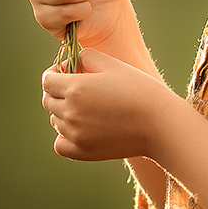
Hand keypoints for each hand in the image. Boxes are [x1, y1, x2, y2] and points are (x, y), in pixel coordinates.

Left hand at [41, 49, 178, 161]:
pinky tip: (82, 128)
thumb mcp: (112, 64)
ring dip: (63, 112)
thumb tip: (69, 63)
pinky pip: (60, 144)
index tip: (67, 72)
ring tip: (87, 107)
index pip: (47, 80)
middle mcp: (71, 112)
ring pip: (55, 121)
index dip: (55, 73)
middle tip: (78, 88)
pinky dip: (65, 136)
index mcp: (75, 87)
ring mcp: (76, 134)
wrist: (160, 124)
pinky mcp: (84, 152)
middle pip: (48, 100)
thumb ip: (86, 56)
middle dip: (58, 91)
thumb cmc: (139, 89)